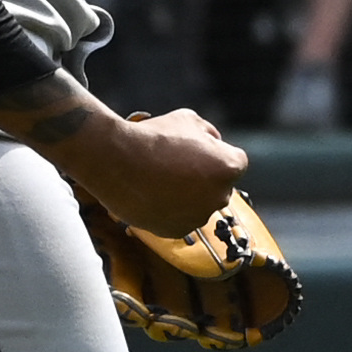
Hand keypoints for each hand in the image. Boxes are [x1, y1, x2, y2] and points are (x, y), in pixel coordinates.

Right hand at [59, 105, 249, 237]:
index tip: (194, 151)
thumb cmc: (154, 137)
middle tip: (175, 164)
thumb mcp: (189, 119)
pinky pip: (181, 220)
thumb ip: (209, 133)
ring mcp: (199, 216)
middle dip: (203, 177)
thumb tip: (215, 142)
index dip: (214, 154)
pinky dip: (171, 210)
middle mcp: (220, 196)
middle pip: (218, 186)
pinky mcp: (178, 231)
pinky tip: (153, 194)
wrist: (117, 161)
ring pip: (199, 205)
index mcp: (229, 167)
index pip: (235, 162)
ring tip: (160, 178)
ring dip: (187, 195)